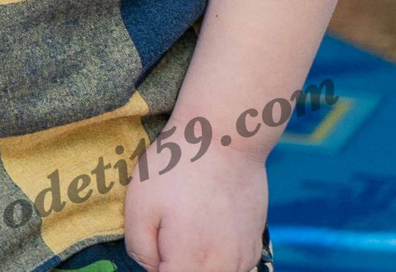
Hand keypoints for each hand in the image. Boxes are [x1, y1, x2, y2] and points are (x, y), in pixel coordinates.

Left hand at [124, 134, 266, 271]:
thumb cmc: (176, 167)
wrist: (224, 137)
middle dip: (176, 264)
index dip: (157, 267)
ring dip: (198, 263)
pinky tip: (207, 227)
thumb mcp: (139, 205)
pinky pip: (234, 265)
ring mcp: (244, 256)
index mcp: (191, 261)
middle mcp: (223, 266)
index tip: (155, 246)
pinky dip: (218, 256)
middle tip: (168, 231)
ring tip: (188, 226)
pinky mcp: (256, 243)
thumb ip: (140, 249)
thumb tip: (152, 269)